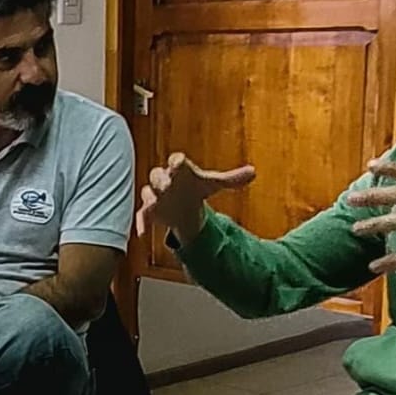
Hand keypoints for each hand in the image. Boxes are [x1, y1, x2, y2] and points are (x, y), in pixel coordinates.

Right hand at [136, 152, 255, 241]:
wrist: (180, 202)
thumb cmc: (195, 187)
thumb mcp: (212, 183)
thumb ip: (231, 179)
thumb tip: (253, 172)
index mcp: (179, 169)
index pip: (176, 161)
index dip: (177, 161)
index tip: (179, 162)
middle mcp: (164, 179)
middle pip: (158, 175)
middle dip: (161, 179)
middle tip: (166, 184)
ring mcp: (155, 195)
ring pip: (148, 193)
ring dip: (150, 197)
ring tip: (153, 203)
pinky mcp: (150, 210)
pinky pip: (142, 215)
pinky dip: (142, 223)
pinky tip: (142, 233)